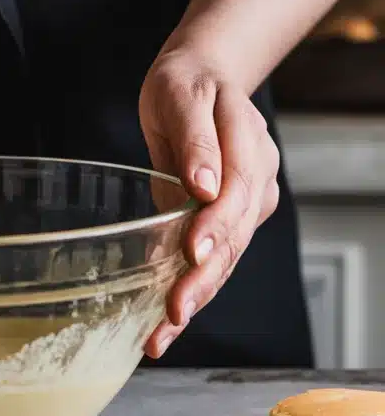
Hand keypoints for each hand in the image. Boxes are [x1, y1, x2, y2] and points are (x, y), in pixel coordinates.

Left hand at [138, 46, 280, 358]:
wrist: (199, 78)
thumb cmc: (185, 84)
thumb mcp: (182, 95)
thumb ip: (195, 141)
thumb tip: (204, 185)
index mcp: (249, 148)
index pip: (237, 196)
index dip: (215, 228)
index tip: (193, 255)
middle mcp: (256, 182)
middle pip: (233, 238)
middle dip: (202, 281)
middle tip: (172, 316)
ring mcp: (246, 205)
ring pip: (224, 259)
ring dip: (194, 299)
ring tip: (159, 337)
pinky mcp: (227, 222)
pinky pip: (211, 258)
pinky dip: (188, 291)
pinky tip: (162, 325)